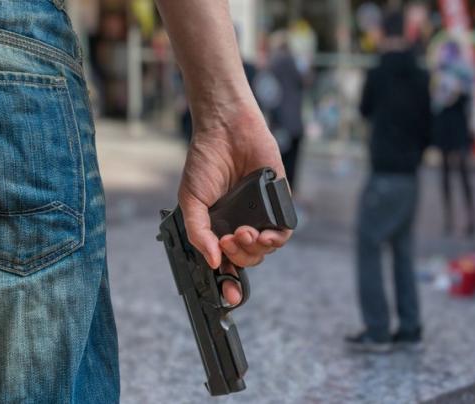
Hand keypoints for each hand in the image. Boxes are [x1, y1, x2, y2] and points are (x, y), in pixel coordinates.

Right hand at [178, 104, 291, 305]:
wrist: (226, 132)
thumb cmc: (205, 163)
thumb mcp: (191, 201)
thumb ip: (199, 233)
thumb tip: (213, 262)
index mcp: (219, 228)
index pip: (225, 263)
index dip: (227, 283)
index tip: (228, 297)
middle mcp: (240, 224)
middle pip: (247, 260)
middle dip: (239, 257)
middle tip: (230, 239)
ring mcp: (260, 216)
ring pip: (265, 250)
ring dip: (255, 250)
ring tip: (244, 233)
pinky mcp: (278, 204)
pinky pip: (283, 231)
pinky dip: (276, 239)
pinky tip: (264, 235)